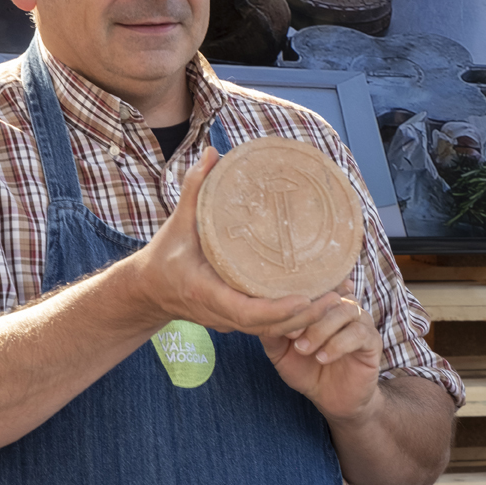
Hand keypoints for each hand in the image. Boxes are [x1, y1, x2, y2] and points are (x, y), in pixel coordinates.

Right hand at [131, 148, 339, 340]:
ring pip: (273, 332)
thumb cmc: (163, 257)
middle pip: (269, 327)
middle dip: (305, 317)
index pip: (247, 311)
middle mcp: (221, 314)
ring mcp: (230, 322)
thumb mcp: (177, 222)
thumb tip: (212, 152)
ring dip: (305, 321)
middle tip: (337, 298)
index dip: (277, 309)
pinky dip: (294, 320)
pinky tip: (319, 305)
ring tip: (337, 300)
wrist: (147, 291)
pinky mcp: (237, 322)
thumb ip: (194, 189)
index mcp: (207, 293)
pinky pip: (269, 328)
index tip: (304, 298)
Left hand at [261, 294, 383, 424]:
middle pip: (330, 295)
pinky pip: (359, 334)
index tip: (280, 316)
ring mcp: (360, 322)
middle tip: (292, 336)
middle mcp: (343, 307)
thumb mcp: (282, 352)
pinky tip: (323, 358)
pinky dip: (338, 344)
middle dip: (308, 314)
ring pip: (345, 311)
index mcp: (323, 305)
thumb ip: (273, 332)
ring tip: (305, 349)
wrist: (331, 400)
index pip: (315, 285)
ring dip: (321, 329)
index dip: (297, 298)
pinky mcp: (372, 342)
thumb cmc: (306, 370)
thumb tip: (259, 314)